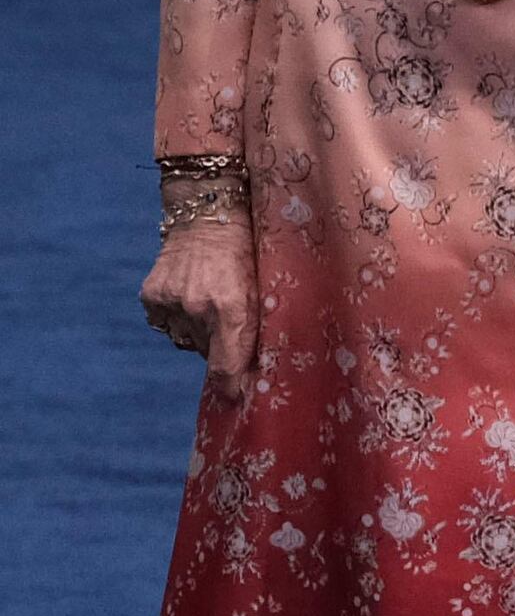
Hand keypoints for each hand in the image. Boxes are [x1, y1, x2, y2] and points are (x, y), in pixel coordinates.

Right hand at [140, 213, 258, 390]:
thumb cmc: (248, 251)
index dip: (230, 387)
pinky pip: (165, 325)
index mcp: (233, 305)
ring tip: (211, 304)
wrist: (208, 215)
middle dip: (219, 348)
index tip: (236, 401)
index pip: (225, 364)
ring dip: (198, 333)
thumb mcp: (263, 286)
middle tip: (229, 324)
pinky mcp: (151, 296)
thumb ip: (256, 325)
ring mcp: (170, 301)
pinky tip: (190, 298)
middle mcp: (197, 307)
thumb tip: (249, 367)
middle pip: (206, 353)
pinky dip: (178, 319)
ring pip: (185, 340)